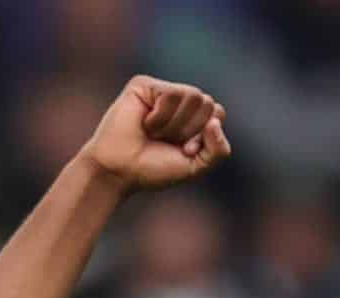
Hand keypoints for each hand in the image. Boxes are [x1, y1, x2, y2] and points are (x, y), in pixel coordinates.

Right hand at [80, 76, 230, 193]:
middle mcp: (179, 101)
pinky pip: (171, 94)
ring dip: (174, 124)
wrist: (120, 171)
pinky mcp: (144, 84)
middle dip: (189, 130)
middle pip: (207, 103)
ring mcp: (161, 91)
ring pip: (193, 95)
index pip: (217, 113)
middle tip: (166, 141)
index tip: (184, 152)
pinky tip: (145, 124)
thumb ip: (219, 150)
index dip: (204, 136)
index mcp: (193, 117)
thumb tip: (216, 117)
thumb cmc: (153, 169)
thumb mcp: (195, 167)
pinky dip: (161, 117)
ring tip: (154, 133)